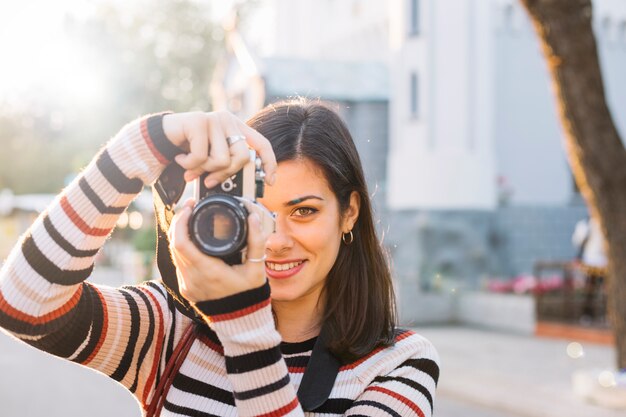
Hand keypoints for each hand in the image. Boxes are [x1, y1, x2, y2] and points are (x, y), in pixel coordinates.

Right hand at [162, 111, 276, 186]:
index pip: (262, 144)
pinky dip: (189, 164)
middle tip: (209, 180)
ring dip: (203, 170)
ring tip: (191, 166)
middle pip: (242, 157)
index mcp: (236, 128)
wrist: (159, 138)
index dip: (269, 163)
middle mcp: (228, 120)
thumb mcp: (212, 159)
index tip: (270, 182)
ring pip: (222, 160)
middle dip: (225, 175)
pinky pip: (201, 156)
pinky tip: (180, 159)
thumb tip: (241, 187)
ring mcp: (214, 119)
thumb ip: (226, 166)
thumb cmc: (189, 150)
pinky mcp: (198, 121)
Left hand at [168, 199, 269, 301]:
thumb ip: (256, 241)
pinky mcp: (185, 288)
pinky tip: (192, 241)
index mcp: (209, 271)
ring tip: (191, 220)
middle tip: (191, 209)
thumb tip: (253, 218)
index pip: (181, 242)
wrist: (241, 320)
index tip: (190, 207)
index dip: (181, 221)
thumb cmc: (249, 294)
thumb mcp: (257, 268)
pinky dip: (182, 249)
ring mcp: (187, 284)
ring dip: (179, 235)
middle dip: (179, 223)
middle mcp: (193, 278)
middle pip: (174, 244)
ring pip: (174, 254)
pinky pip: (178, 264)